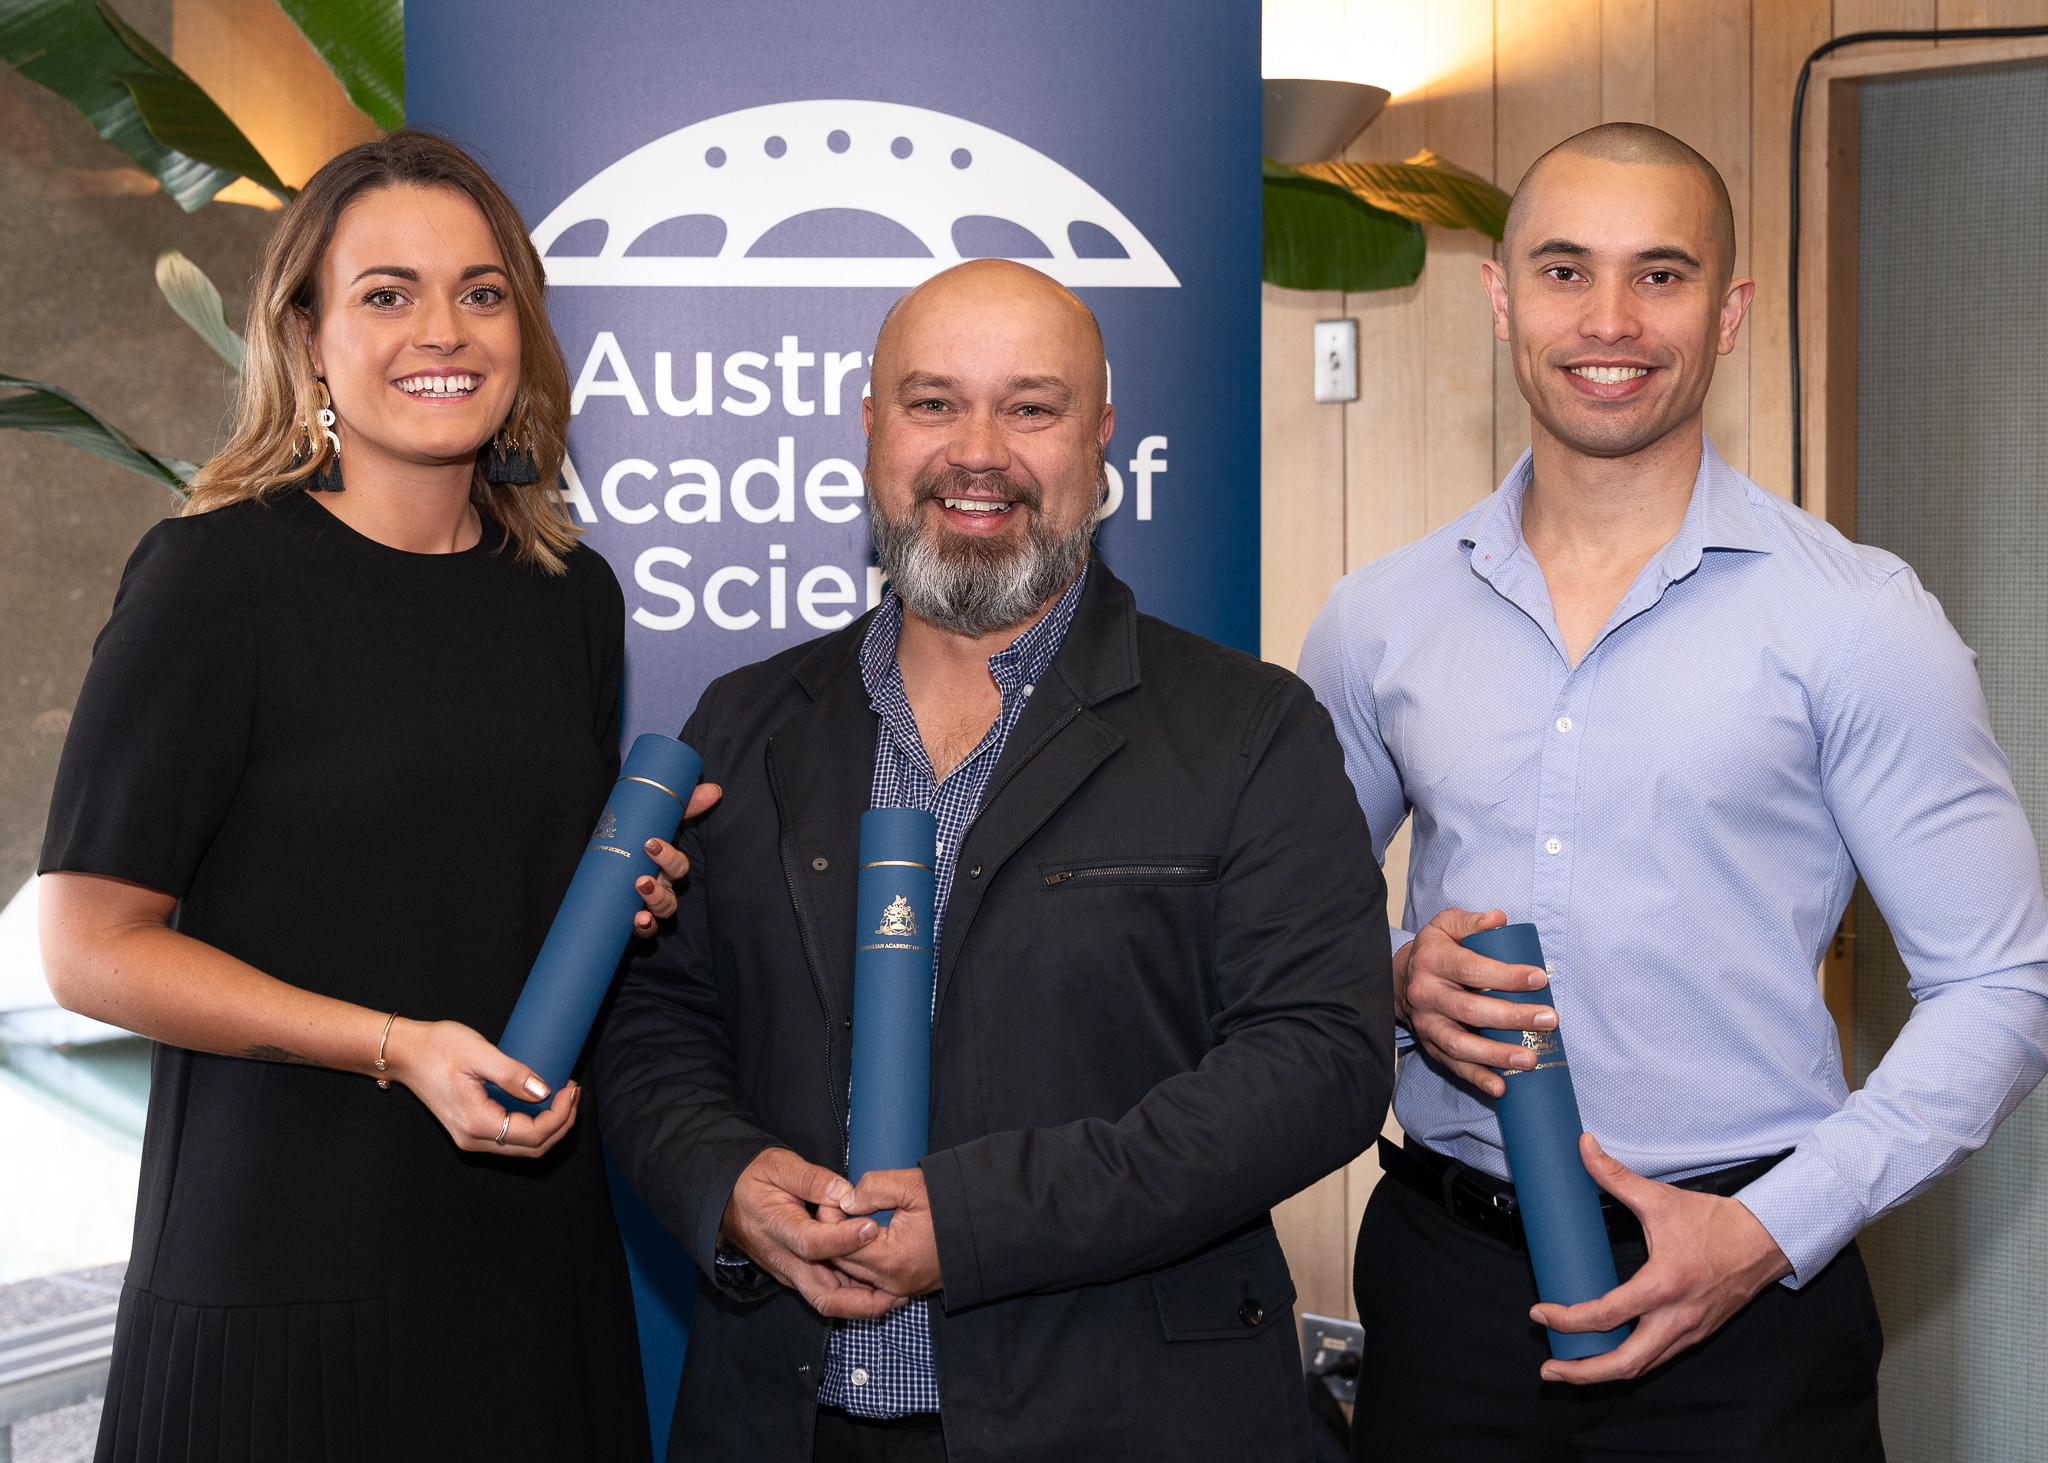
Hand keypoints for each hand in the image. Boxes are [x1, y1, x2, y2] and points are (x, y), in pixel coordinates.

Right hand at [380, 1017, 578, 1156]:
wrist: (405, 1053)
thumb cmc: (437, 1048)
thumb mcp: (479, 1053)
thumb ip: (512, 1074)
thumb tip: (544, 1091)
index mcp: (476, 1123)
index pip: (533, 1134)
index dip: (561, 1115)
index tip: (571, 1088)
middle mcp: (474, 1139)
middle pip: (532, 1148)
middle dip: (561, 1123)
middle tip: (574, 1091)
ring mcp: (472, 1137)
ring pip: (523, 1146)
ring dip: (550, 1126)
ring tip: (565, 1095)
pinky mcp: (472, 1129)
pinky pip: (511, 1138)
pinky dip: (534, 1125)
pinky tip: (543, 1102)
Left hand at [632, 783, 723, 935]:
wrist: (599, 863)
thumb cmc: (634, 840)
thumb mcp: (655, 822)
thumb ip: (684, 805)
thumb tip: (715, 789)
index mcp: (665, 866)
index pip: (678, 866)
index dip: (668, 858)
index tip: (650, 844)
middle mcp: (662, 888)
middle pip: (671, 895)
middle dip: (659, 890)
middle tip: (641, 880)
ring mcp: (648, 905)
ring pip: (661, 912)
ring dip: (652, 906)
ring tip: (636, 901)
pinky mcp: (630, 919)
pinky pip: (645, 929)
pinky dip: (644, 927)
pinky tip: (637, 921)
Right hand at [720, 1148, 902, 1319]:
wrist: (725, 1198)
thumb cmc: (752, 1178)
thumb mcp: (777, 1164)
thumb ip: (811, 1178)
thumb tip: (845, 1192)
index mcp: (777, 1228)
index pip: (812, 1243)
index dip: (843, 1240)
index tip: (872, 1229)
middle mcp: (783, 1258)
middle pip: (822, 1294)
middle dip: (860, 1302)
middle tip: (895, 1294)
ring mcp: (789, 1270)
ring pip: (825, 1299)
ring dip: (860, 1304)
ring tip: (895, 1296)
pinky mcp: (795, 1274)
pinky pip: (824, 1291)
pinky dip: (851, 1295)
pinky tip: (876, 1286)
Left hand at [832, 1168, 942, 1297]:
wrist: (991, 1226)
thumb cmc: (955, 1204)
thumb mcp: (912, 1186)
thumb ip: (873, 1188)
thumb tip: (846, 1200)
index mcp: (891, 1259)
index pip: (839, 1243)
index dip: (830, 1218)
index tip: (833, 1197)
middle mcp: (893, 1282)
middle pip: (843, 1262)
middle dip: (835, 1234)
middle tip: (838, 1206)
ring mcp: (902, 1289)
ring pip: (857, 1273)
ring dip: (848, 1248)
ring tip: (852, 1219)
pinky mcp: (910, 1288)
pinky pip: (874, 1279)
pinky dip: (864, 1260)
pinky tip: (867, 1237)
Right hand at [1396, 906, 1554, 1096]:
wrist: (1396, 980)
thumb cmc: (1435, 951)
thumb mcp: (1447, 926)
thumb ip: (1472, 922)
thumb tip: (1500, 920)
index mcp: (1432, 960)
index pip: (1471, 968)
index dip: (1506, 975)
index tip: (1540, 979)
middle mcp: (1425, 994)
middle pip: (1469, 1010)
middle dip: (1513, 1017)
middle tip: (1549, 1020)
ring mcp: (1426, 1024)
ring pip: (1460, 1044)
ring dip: (1497, 1055)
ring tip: (1531, 1059)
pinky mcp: (1429, 1046)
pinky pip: (1453, 1066)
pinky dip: (1477, 1078)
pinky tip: (1501, 1087)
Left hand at [1531, 1134, 1792, 1383]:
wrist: (1766, 1240)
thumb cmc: (1715, 1222)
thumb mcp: (1659, 1199)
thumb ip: (1614, 1175)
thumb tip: (1583, 1147)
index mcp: (1664, 1285)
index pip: (1606, 1315)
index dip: (1567, 1319)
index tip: (1540, 1313)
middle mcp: (1677, 1318)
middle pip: (1625, 1364)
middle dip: (1583, 1373)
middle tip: (1550, 1370)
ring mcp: (1690, 1332)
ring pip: (1643, 1368)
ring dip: (1604, 1373)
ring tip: (1571, 1369)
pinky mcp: (1697, 1335)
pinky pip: (1659, 1358)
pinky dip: (1630, 1364)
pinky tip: (1609, 1357)